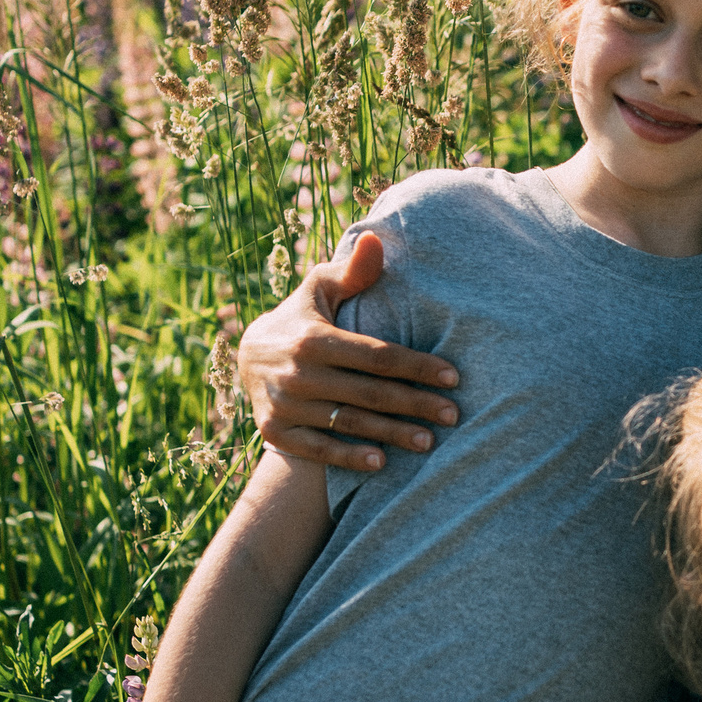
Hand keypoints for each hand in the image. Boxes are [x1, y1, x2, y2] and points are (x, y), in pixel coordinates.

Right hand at [236, 235, 461, 471]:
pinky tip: (381, 463)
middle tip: (454, 414)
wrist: (247, 355)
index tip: (454, 377)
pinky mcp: (274, 431)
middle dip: (415, 404)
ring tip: (429, 442)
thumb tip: (378, 238)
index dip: (417, 367)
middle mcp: (298, 372)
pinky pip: (316, 448)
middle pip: (370, 393)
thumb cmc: (302, 318)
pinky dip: (347, 457)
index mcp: (314, 337)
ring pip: (348, 423)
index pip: (378, 355)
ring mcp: (285, 404)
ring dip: (391, 434)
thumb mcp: (320, 290)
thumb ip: (353, 272)